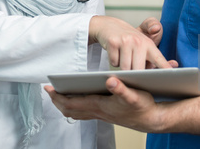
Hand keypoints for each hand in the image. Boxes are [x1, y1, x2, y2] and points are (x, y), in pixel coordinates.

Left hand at [45, 77, 165, 132]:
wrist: (151, 119)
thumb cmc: (143, 106)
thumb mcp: (135, 95)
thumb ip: (122, 88)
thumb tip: (111, 81)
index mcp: (101, 105)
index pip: (73, 103)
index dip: (59, 96)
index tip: (49, 88)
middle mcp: (98, 112)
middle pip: (70, 109)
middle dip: (57, 100)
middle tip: (48, 90)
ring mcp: (100, 115)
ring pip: (76, 112)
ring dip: (64, 104)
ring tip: (57, 94)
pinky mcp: (104, 114)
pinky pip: (83, 113)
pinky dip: (74, 107)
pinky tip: (74, 100)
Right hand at [89, 16, 172, 69]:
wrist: (110, 26)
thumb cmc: (130, 40)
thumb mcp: (144, 46)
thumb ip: (157, 59)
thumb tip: (174, 65)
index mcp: (149, 44)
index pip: (158, 58)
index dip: (165, 67)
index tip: (171, 75)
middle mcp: (138, 41)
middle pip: (138, 69)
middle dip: (135, 73)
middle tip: (133, 66)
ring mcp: (125, 41)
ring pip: (125, 68)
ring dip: (123, 67)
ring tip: (124, 57)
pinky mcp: (112, 42)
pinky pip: (114, 63)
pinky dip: (114, 62)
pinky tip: (116, 53)